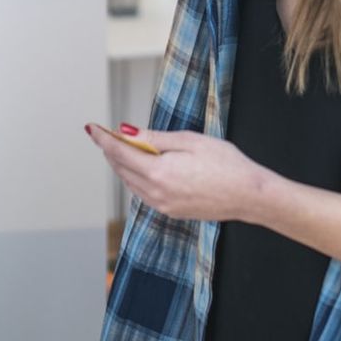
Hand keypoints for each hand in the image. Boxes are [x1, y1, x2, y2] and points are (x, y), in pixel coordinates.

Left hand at [86, 125, 268, 222]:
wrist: (248, 196)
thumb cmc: (226, 164)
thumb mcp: (190, 141)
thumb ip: (156, 139)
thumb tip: (128, 133)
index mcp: (158, 172)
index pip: (120, 152)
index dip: (104, 139)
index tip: (92, 129)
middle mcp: (156, 192)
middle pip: (122, 169)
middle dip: (111, 151)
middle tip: (104, 135)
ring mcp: (163, 205)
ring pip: (131, 183)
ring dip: (122, 166)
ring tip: (120, 149)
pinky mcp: (171, 212)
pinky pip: (143, 194)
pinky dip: (136, 179)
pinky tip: (141, 169)